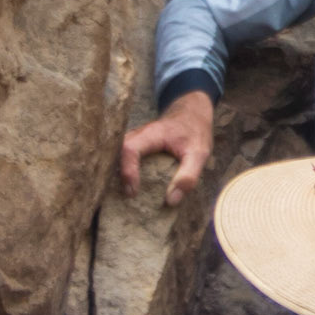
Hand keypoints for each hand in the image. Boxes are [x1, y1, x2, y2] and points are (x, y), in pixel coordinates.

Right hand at [119, 90, 214, 205]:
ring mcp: (134, 139)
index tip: (133, 192)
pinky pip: (122, 158)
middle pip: (116, 153)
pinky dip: (122, 172)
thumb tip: (171, 201)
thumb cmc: (195, 132)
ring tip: (121, 196)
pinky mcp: (135, 145)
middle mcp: (137, 135)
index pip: (129, 149)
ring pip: (116, 155)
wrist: (193, 113)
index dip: (127, 171)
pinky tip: (126, 188)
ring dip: (116, 174)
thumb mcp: (199, 153)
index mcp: (152, 134)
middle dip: (115, 175)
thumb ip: (188, 175)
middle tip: (123, 198)